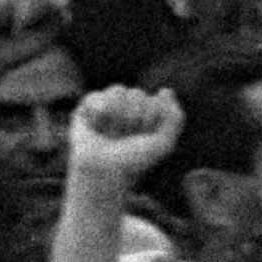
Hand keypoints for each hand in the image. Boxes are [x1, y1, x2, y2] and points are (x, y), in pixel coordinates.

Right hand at [67, 86, 181, 189]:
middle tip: (125, 137)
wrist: (104, 171)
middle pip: (137, 93)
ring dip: (117, 115)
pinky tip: (96, 126)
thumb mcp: (163, 143)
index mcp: (147, 114)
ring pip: (118, 91)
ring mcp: (107, 105)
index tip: (144, 138)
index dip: (151, 118)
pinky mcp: (86, 107)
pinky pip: (97, 96)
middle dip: (133, 117)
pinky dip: (98, 113)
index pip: (154, 100)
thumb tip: (166, 90)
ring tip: (110, 132)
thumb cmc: (134, 161)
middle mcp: (128, 107)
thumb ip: (175, 118)